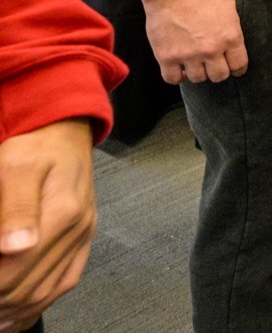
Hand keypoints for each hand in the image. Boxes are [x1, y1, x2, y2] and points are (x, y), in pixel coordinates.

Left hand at [0, 120, 97, 330]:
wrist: (64, 132)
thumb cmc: (36, 146)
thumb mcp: (16, 166)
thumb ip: (15, 206)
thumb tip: (16, 247)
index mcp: (63, 213)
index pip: (16, 269)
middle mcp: (78, 229)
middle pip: (29, 286)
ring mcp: (83, 237)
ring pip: (46, 291)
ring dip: (14, 309)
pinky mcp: (83, 240)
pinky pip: (65, 282)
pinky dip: (39, 303)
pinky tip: (18, 314)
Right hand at [143, 0, 245, 84]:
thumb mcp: (228, 7)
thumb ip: (234, 26)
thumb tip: (235, 39)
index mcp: (230, 37)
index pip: (239, 66)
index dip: (237, 69)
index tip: (234, 69)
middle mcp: (211, 50)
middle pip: (220, 76)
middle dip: (218, 71)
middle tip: (213, 65)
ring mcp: (189, 55)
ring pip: (198, 79)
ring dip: (198, 72)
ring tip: (195, 64)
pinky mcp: (167, 57)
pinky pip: (172, 79)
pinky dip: (176, 77)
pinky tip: (179, 69)